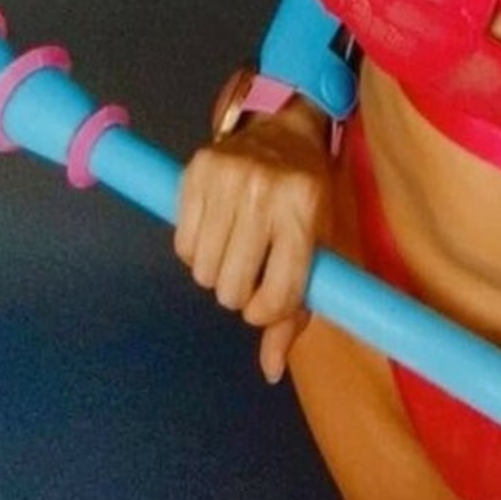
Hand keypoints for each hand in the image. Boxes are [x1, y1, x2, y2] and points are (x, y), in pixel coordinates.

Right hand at [174, 94, 332, 384]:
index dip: (267, 312)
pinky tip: (215, 229)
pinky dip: (195, 249)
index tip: (268, 298)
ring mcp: (228, 177)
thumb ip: (296, 312)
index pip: (277, 296)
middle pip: (232, 289)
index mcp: (304, 211)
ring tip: (234, 247)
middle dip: (239, 291)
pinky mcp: (196, 169)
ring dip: (215, 271)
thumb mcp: (318, 246)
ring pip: (202, 271)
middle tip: (250, 267)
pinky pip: (181, 244)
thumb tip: (271, 371)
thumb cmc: (307, 195)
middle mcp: (265, 191)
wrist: (285, 128)